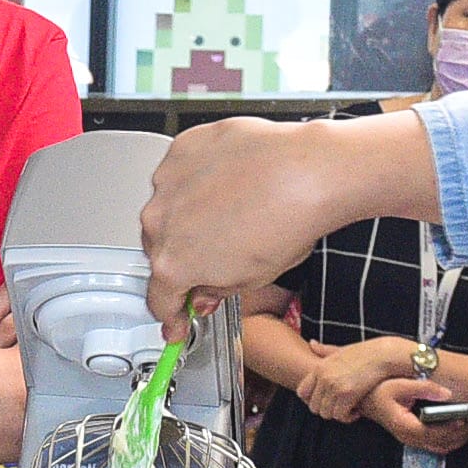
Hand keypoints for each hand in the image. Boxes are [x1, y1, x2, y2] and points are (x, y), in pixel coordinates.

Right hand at [142, 118, 395, 323]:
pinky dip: (198, 178)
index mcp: (173, 264)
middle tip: (215, 254)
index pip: (159, 299)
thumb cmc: (288, 223)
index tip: (176, 318)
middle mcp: (159, 222)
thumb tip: (206, 292)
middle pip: (160, 248)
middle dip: (182, 256)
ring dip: (188, 213)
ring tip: (231, 209)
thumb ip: (218, 289)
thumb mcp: (254, 278)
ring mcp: (167, 182)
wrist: (307, 173)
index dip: (171, 314)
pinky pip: (181, 170)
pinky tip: (230, 181)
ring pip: (167, 206)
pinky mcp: (182, 149)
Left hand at [304, 335, 413, 422]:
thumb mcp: (341, 350)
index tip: (326, 400)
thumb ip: (324, 350)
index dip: (312, 400)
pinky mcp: (347, 395)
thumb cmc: (365, 352)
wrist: (384, 355)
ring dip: (338, 414)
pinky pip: (340, 415)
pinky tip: (357, 411)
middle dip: (327, 410)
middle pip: (313, 407)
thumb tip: (312, 343)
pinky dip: (348, 417)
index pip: (302, 392)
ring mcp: (334, 386)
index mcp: (319, 368)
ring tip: (350, 409)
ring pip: (326, 414)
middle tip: (341, 407)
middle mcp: (323, 378)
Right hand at [363, 373, 467, 454]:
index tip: (465, 418)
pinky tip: (463, 428)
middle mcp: (409, 437)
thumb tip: (445, 393)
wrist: (366, 400)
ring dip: (460, 438)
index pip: (432, 432)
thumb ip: (422, 388)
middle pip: (441, 443)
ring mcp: (412, 440)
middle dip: (462, 434)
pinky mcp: (415, 438)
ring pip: (441, 447)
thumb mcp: (398, 384)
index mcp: (404, 426)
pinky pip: (438, 444)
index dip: (450, 427)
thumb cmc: (378, 391)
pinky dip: (453, 439)